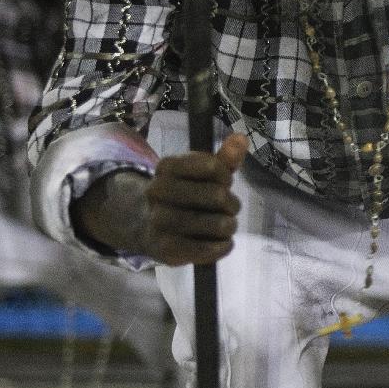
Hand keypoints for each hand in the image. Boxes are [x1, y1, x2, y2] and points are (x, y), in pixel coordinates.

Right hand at [80, 133, 248, 265]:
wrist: (147, 227)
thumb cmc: (185, 195)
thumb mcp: (201, 173)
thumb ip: (224, 158)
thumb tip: (241, 138)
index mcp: (166, 167)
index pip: (213, 167)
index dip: (226, 176)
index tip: (222, 181)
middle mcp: (157, 192)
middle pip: (219, 196)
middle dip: (232, 203)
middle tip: (228, 208)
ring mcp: (159, 222)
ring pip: (220, 224)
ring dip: (229, 225)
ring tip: (223, 225)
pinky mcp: (166, 250)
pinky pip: (212, 249)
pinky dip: (224, 246)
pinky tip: (221, 242)